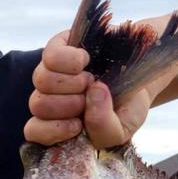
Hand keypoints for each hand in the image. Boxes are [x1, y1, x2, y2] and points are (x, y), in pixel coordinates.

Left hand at [23, 28, 177, 148]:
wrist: (142, 72)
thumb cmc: (128, 105)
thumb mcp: (124, 127)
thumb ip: (106, 130)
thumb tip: (93, 93)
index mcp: (60, 125)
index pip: (35, 132)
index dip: (52, 130)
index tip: (78, 125)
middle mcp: (50, 98)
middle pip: (39, 105)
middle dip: (71, 104)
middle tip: (92, 98)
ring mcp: (51, 71)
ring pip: (42, 81)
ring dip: (74, 82)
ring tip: (92, 80)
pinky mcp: (57, 46)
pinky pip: (51, 56)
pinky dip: (72, 60)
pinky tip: (86, 60)